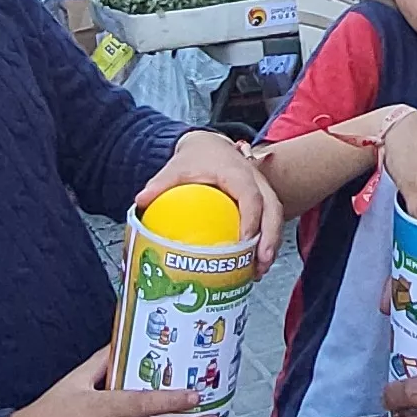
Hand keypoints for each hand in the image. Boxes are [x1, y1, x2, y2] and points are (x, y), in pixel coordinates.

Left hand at [137, 130, 281, 271]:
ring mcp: (262, 190)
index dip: (252, 219)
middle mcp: (256, 181)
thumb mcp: (177, 167)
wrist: (211, 145)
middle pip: (273, 210)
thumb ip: (161, 183)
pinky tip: (254, 265)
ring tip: (259, 270)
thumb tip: (141, 200)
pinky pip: (269, 222)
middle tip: (261, 263)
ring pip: (276, 218)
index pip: (251, 196)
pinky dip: (265, 243)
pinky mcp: (262, 201)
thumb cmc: (198, 157)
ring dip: (271, 245)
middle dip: (271, 238)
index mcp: (237, 173)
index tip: (245, 241)